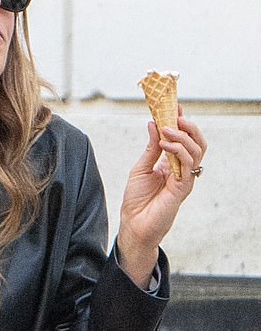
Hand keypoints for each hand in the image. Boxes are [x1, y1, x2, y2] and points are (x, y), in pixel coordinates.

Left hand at [117, 108, 206, 288]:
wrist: (133, 225)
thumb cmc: (136, 200)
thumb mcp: (141, 168)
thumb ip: (150, 148)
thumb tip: (153, 123)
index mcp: (172, 164)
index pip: (183, 139)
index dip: (181, 122)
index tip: (173, 106)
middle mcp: (181, 170)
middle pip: (197, 143)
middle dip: (188, 126)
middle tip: (175, 115)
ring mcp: (185, 178)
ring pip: (197, 151)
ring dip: (183, 136)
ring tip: (167, 128)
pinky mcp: (183, 188)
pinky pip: (188, 165)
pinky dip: (179, 150)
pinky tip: (165, 143)